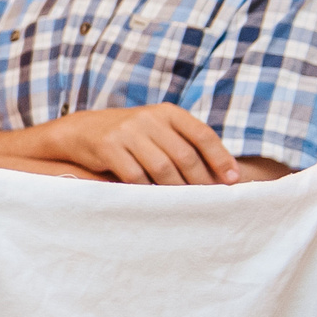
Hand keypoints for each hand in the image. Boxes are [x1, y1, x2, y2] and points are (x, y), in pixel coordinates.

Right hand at [44, 104, 238, 184]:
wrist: (83, 130)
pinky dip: (148, 190)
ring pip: (162, 167)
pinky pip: (135, 175)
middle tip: (209, 200)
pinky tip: (155, 200)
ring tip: (185, 204)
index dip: (220, 158)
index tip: (233, 180)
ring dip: (175, 189)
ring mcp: (127, 131)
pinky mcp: (108, 146)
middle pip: (184, 155)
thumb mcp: (158, 130)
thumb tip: (222, 173)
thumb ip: (184, 144)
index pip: (202, 134)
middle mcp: (148, 118)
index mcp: (167, 112)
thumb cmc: (131, 136)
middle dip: (200, 180)